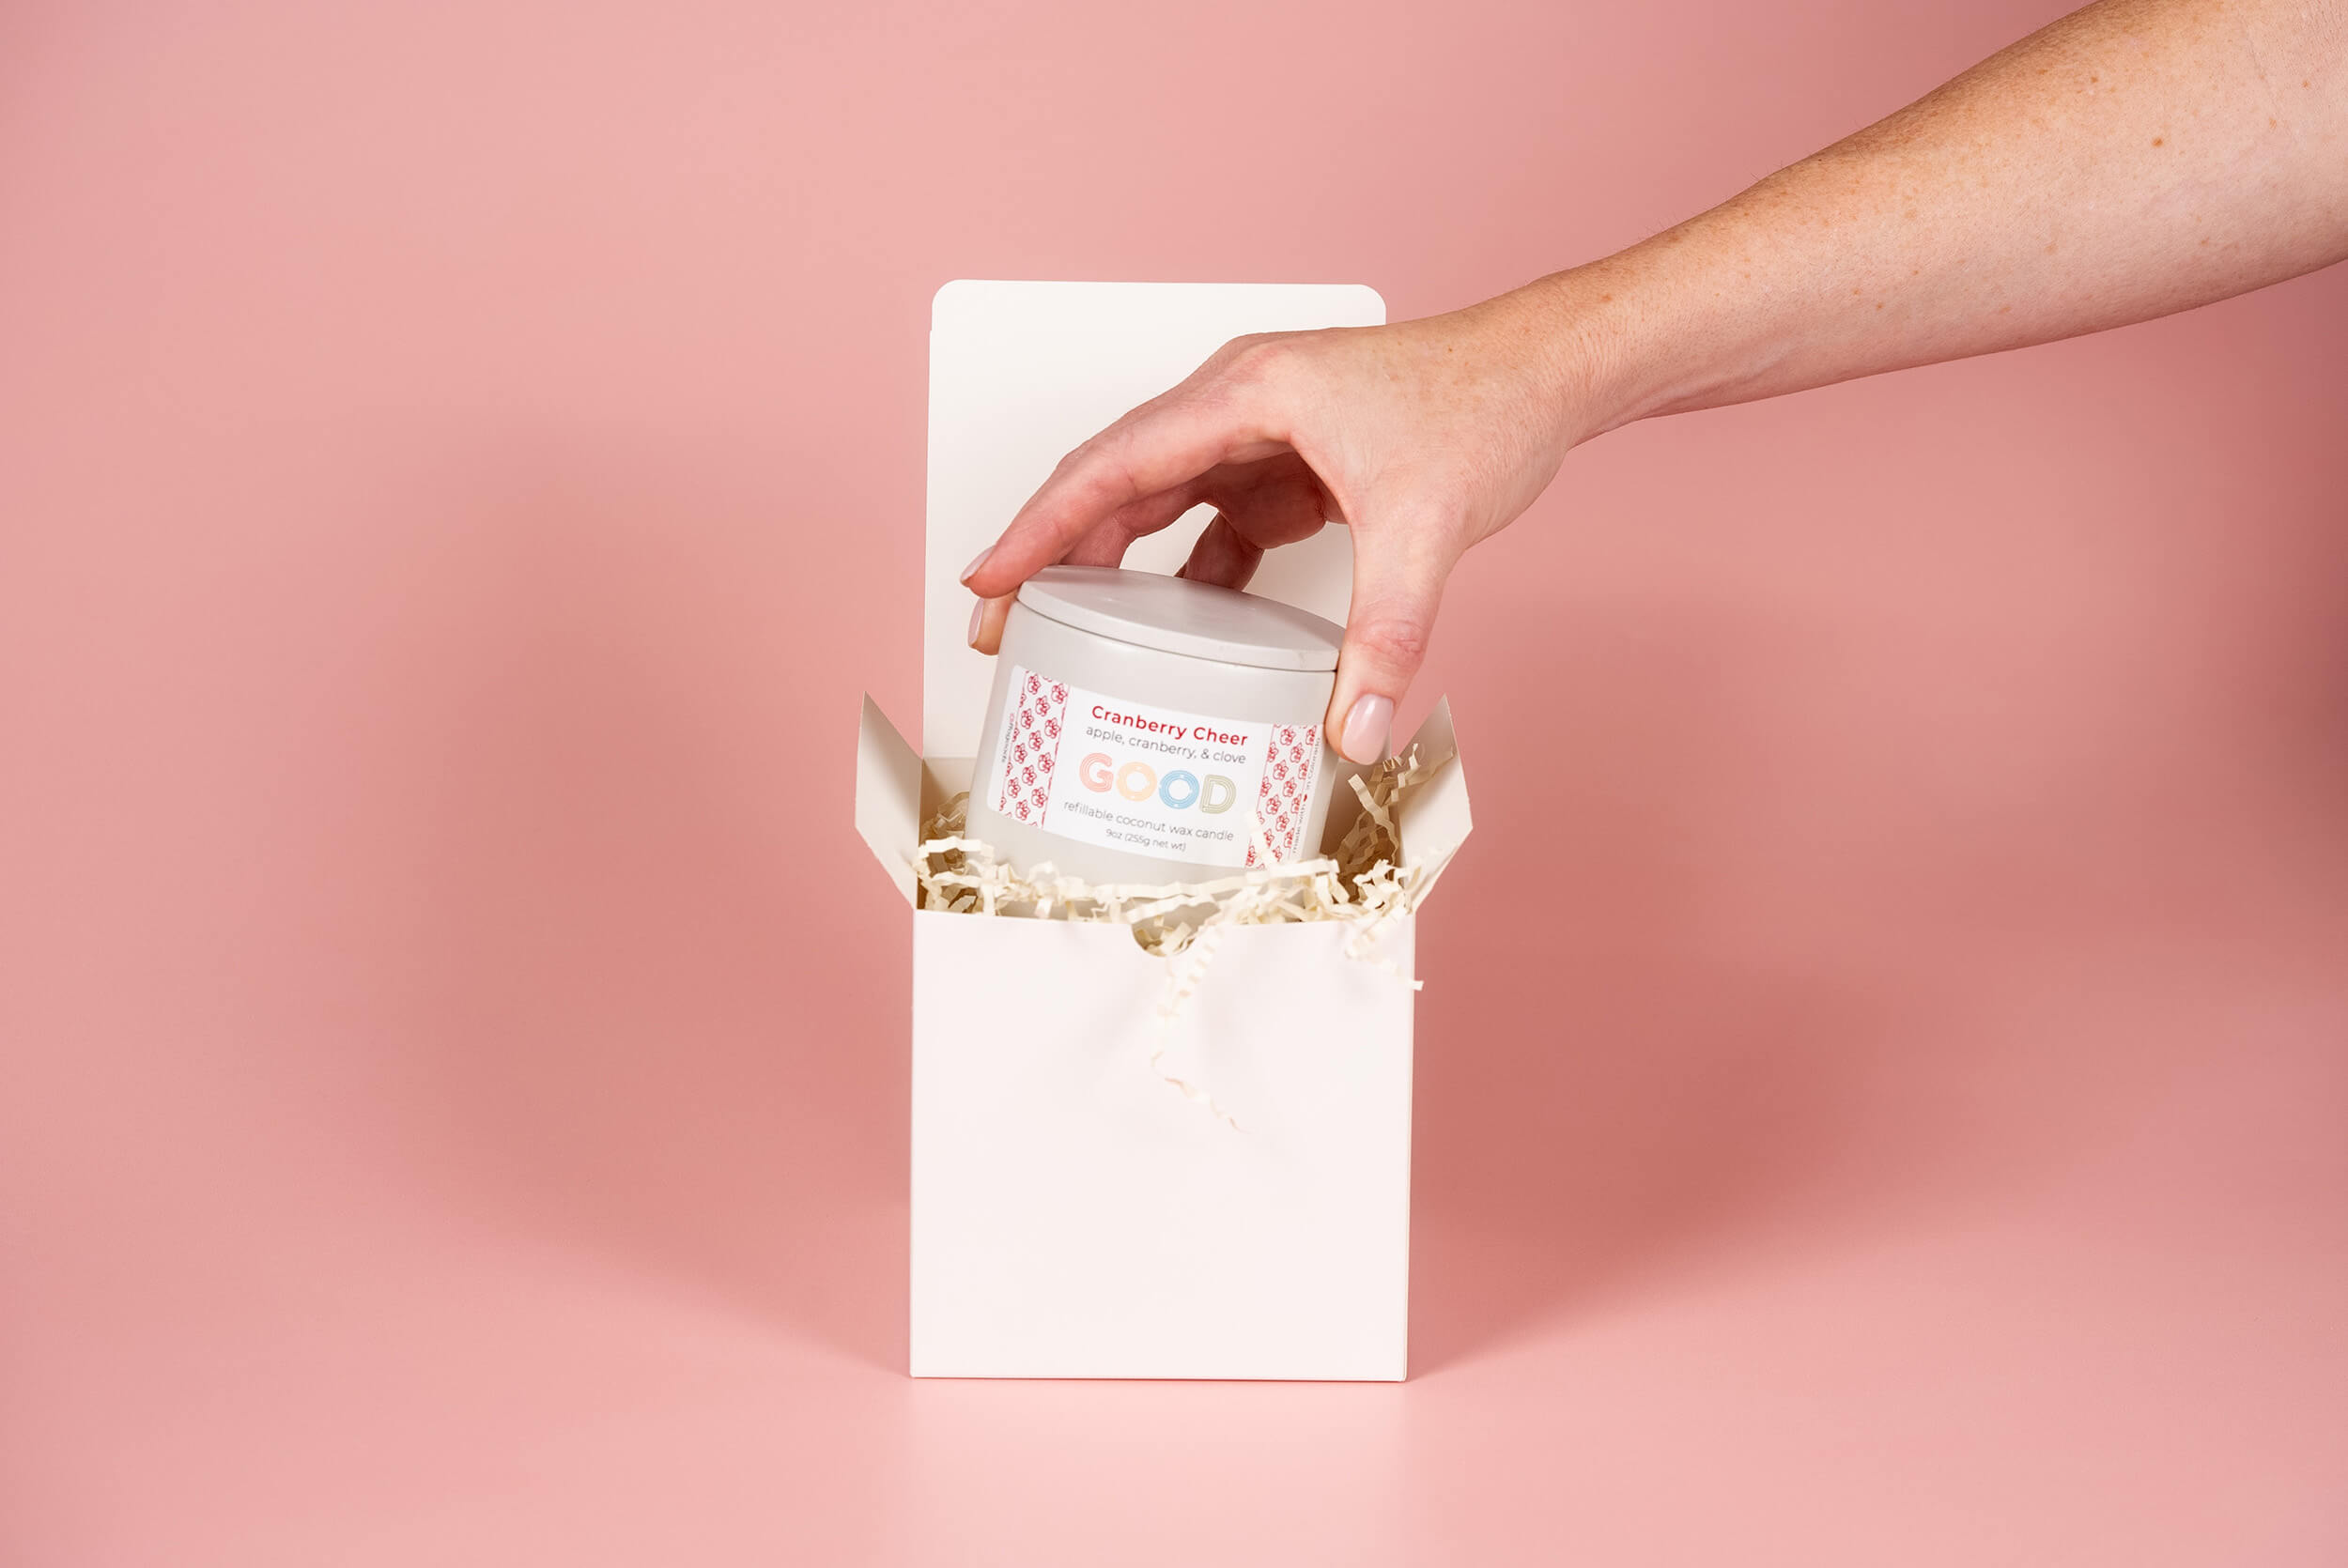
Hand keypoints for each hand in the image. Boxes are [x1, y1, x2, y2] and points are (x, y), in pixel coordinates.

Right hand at [958, 290, 1601, 762]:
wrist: (1548, 373)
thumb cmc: (1485, 402)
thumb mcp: (1427, 528)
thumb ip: (1386, 636)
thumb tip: (1352, 728)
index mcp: (1248, 393)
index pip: (1114, 462)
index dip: (1042, 523)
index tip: (988, 578)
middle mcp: (1239, 405)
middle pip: (1115, 481)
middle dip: (1051, 553)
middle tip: (998, 627)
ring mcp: (1260, 436)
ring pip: (1155, 501)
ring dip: (1107, 563)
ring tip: (1060, 631)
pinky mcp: (1289, 468)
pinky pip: (1210, 524)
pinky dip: (1182, 575)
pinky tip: (1170, 629)